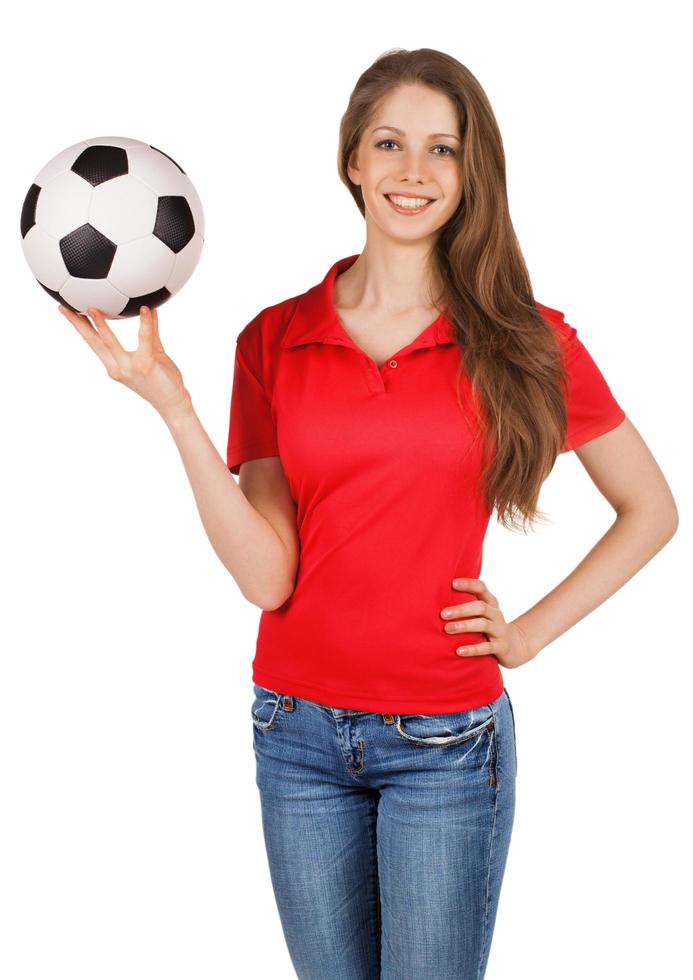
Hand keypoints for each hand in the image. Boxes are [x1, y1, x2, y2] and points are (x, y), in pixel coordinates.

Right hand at [58, 304, 191, 420]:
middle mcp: (117, 367)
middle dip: (77, 324)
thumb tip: (147, 308)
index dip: (79, 326)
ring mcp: (130, 367)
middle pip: (93, 342)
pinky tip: (144, 309)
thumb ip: (150, 332)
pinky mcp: (146, 364)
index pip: (92, 343)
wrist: (173, 403)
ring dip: (100, 325)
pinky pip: (144, 338)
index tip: (66, 311)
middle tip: (64, 307)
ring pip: (109, 342)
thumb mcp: (153, 353)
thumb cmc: (163, 380)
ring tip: (91, 309)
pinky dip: (145, 323)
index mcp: (114, 366)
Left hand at [440, 577, 535, 668]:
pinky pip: (487, 647)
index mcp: (491, 603)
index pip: (481, 588)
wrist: (516, 646)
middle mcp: (496, 614)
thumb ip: (467, 604)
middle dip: (461, 609)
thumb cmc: (490, 626)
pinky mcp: (501, 647)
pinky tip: (458, 650)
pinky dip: (472, 649)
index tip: (452, 583)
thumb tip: (436, 596)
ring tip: (447, 629)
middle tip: (442, 614)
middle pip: (480, 607)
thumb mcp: (483, 613)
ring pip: (483, 625)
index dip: (468, 584)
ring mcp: (500, 630)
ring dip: (464, 626)